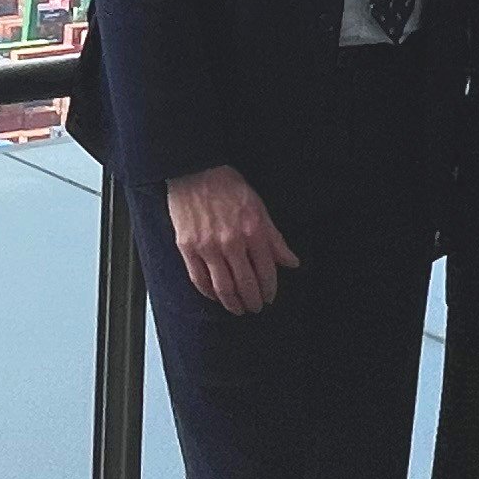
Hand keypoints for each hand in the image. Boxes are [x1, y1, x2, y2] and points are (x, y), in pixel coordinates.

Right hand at [163, 164, 300, 314]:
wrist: (194, 170)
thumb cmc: (228, 186)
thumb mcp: (259, 208)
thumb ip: (275, 238)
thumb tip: (291, 262)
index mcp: (252, 231)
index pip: (266, 271)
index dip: (269, 289)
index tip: (269, 297)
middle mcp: (231, 242)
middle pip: (245, 284)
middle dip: (253, 301)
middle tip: (255, 308)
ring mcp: (207, 246)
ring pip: (223, 288)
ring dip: (232, 303)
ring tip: (238, 309)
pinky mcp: (187, 247)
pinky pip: (199, 280)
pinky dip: (209, 293)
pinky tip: (215, 296)